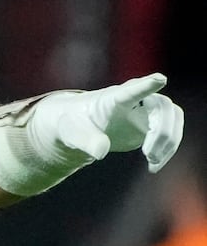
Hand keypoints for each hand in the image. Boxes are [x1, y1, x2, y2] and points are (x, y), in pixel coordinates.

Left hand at [27, 73, 182, 172]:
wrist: (80, 128)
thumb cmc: (75, 124)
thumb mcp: (73, 133)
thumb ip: (86, 141)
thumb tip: (100, 152)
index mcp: (113, 98)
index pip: (132, 90)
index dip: (146, 85)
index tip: (159, 79)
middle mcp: (135, 100)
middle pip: (162, 106)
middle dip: (162, 131)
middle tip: (149, 155)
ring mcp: (145, 111)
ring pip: (173, 116)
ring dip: (169, 141)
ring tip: (152, 162)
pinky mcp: (150, 125)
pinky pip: (171, 131)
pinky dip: (167, 149)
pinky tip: (153, 166)